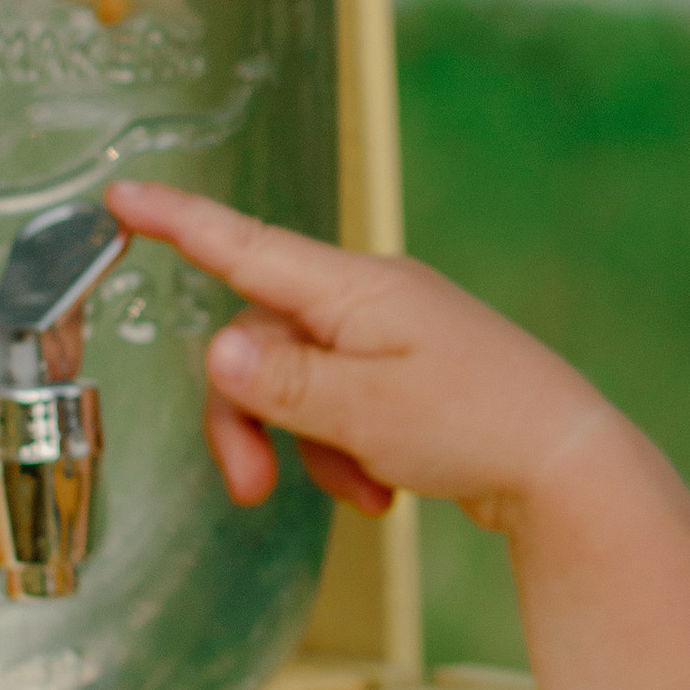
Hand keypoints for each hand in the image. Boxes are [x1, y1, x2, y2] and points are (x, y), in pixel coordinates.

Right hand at [105, 181, 618, 528]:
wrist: (570, 468)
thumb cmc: (479, 426)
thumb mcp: (365, 411)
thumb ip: (283, 384)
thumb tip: (217, 353)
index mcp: (355, 290)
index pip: (245, 247)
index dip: (177, 222)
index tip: (119, 198)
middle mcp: (368, 302)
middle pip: (259, 344)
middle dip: (248, 418)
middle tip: (251, 486)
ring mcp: (390, 339)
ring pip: (297, 386)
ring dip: (307, 446)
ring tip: (362, 492)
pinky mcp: (408, 378)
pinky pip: (340, 409)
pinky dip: (346, 453)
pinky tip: (384, 492)